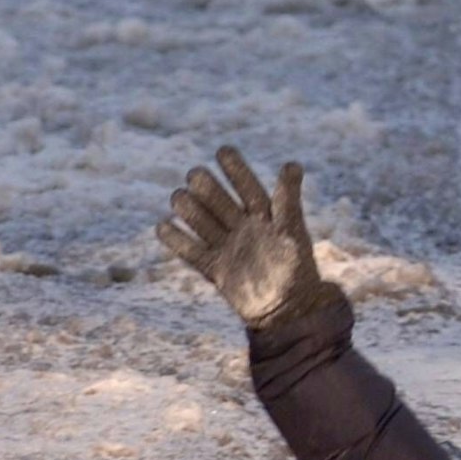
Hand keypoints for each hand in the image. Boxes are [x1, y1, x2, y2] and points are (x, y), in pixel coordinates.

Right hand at [156, 147, 334, 329]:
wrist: (288, 309)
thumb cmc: (297, 267)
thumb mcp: (293, 230)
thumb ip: (288, 201)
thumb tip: (291, 164)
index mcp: (265, 214)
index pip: (248, 187)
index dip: (236, 169)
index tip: (222, 150)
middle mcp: (243, 226)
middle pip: (219, 201)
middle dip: (207, 187)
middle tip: (196, 175)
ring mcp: (228, 246)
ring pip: (203, 222)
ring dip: (190, 209)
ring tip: (178, 197)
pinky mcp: (215, 268)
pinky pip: (192, 252)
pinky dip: (177, 241)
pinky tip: (162, 227)